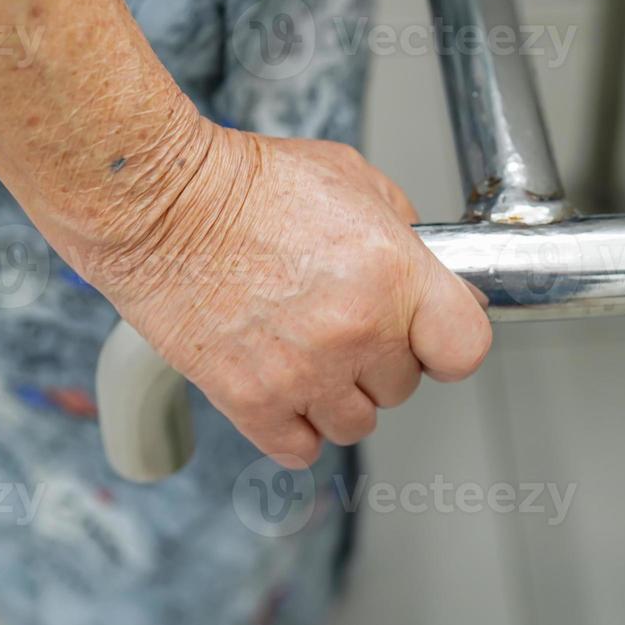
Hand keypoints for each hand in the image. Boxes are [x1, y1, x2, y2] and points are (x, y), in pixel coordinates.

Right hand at [76, 120, 492, 464]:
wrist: (161, 204)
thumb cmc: (245, 182)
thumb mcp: (350, 176)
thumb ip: (399, 229)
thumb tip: (421, 271)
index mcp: (392, 273)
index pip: (464, 349)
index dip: (447, 343)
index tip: (430, 337)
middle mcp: (356, 331)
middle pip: (403, 388)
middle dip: (379, 360)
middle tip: (342, 324)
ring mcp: (303, 373)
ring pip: (355, 425)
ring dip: (338, 397)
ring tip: (308, 355)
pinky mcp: (250, 401)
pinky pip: (300, 448)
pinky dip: (294, 428)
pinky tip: (283, 389)